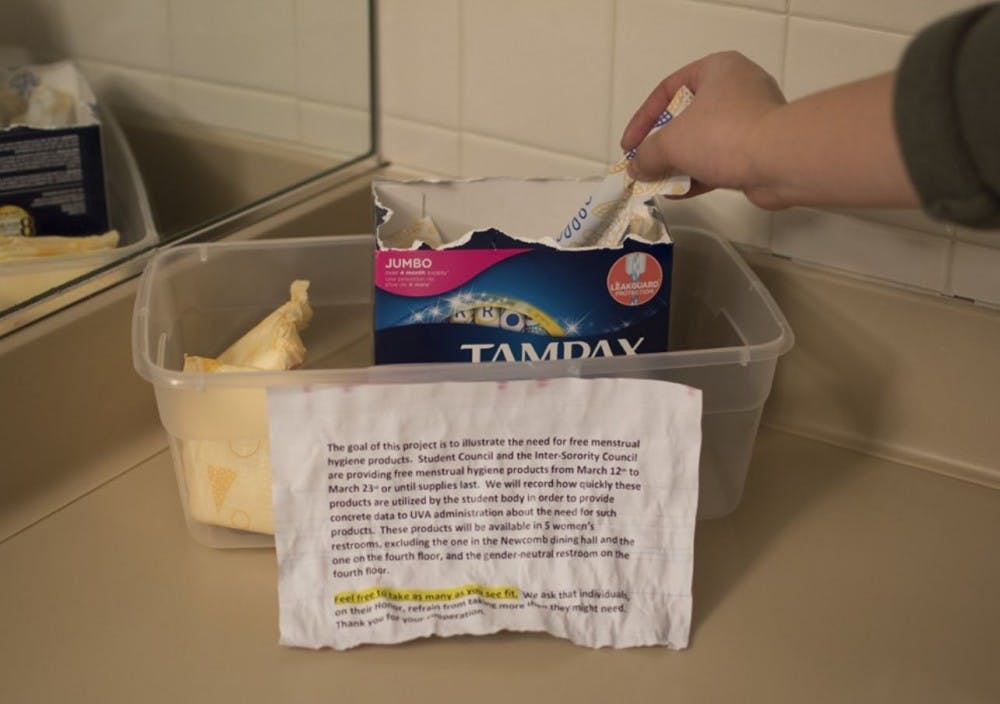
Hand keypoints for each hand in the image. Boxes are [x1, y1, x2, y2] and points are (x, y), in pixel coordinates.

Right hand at [621, 51, 785, 206]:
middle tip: (645, 164)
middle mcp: (737, 88)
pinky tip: (679, 193)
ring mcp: (752, 119)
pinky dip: (700, 174)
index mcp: (717, 69)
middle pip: (687, 116)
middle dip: (663, 144)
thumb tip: (636, 169)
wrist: (782, 160)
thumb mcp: (672, 142)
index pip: (668, 89)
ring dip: (680, 163)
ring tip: (658, 183)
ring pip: (705, 140)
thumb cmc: (723, 135)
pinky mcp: (761, 148)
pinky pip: (722, 159)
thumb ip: (647, 155)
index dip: (642, 120)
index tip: (628, 147)